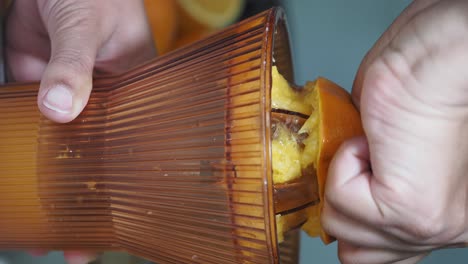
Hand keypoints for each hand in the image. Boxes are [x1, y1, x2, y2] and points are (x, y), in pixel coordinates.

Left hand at [5, 0, 154, 262]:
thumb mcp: (87, 26)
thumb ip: (74, 66)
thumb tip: (59, 110)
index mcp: (133, 90)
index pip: (133, 145)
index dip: (125, 187)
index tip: (114, 226)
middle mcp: (103, 97)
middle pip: (95, 153)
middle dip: (84, 195)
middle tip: (72, 242)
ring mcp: (66, 90)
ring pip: (58, 138)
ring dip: (48, 174)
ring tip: (42, 220)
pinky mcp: (33, 77)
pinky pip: (25, 113)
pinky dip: (16, 139)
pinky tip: (14, 169)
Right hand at [322, 0, 467, 262]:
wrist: (429, 63)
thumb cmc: (414, 93)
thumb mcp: (391, 164)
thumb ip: (375, 198)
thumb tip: (340, 216)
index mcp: (439, 221)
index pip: (377, 258)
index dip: (354, 228)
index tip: (350, 197)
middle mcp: (441, 232)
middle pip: (354, 256)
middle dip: (343, 208)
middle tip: (360, 169)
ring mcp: (425, 226)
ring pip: (339, 228)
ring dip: (344, 177)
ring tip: (373, 147)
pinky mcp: (405, 208)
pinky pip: (341, 198)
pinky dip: (345, 162)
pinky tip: (373, 142)